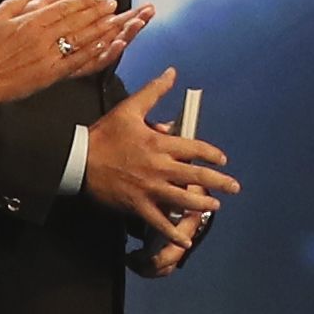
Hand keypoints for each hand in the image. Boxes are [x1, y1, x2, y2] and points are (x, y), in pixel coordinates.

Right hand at [0, 0, 143, 103]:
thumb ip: (15, 2)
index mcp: (31, 21)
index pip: (64, 6)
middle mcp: (43, 37)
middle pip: (77, 20)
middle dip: (97, 11)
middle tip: (112, 4)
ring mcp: (48, 56)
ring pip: (80, 38)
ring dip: (100, 28)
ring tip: (115, 20)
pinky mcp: (50, 74)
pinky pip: (76, 61)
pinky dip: (92, 53)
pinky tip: (104, 46)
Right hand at [88, 70, 240, 245]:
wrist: (79, 160)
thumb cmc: (105, 134)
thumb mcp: (130, 108)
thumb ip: (155, 91)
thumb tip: (173, 73)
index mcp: (160, 144)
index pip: (195, 148)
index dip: (212, 154)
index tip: (222, 159)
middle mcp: (160, 167)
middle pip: (196, 176)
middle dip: (219, 182)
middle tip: (234, 187)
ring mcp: (150, 189)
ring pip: (182, 199)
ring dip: (202, 204)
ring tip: (215, 207)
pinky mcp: (137, 205)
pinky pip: (159, 222)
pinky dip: (173, 232)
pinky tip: (186, 240)